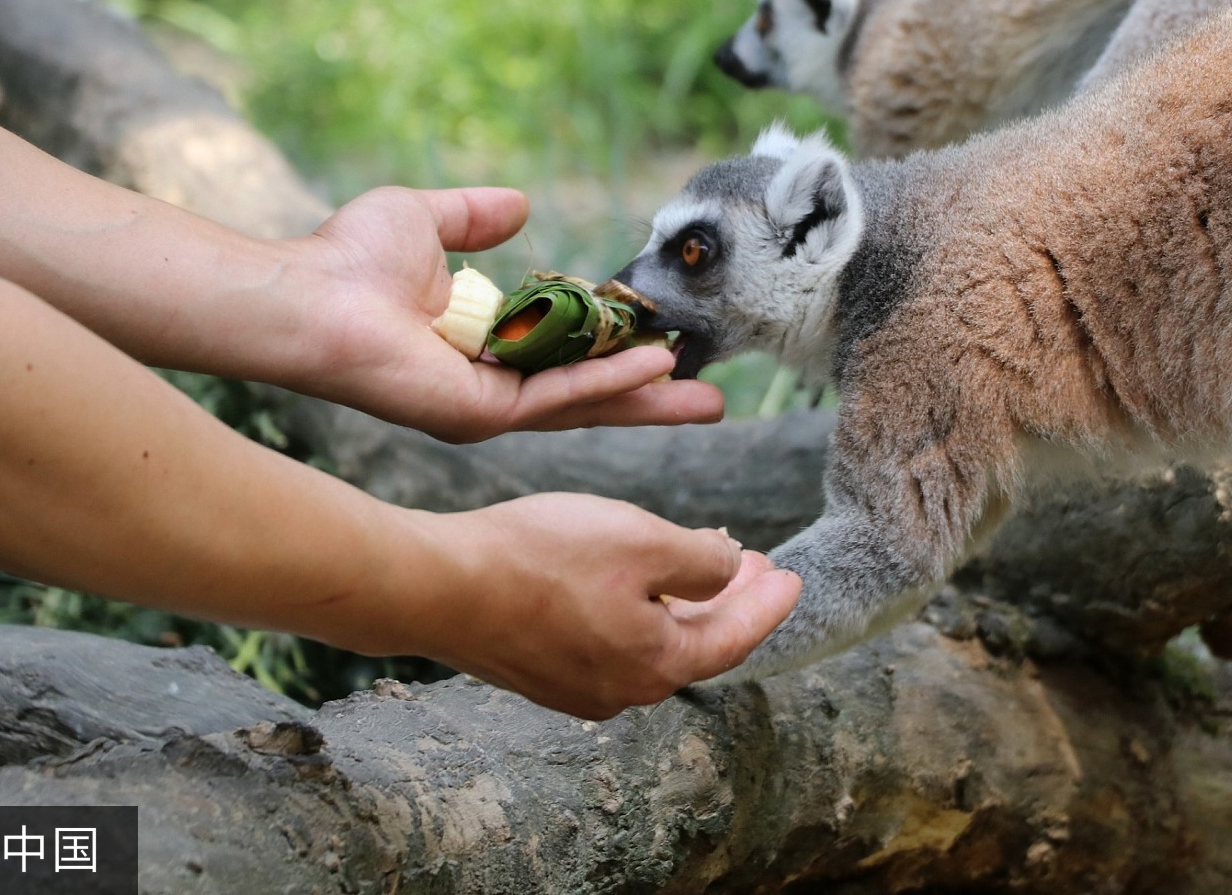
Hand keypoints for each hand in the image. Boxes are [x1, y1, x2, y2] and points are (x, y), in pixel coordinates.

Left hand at [282, 187, 724, 441]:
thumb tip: (521, 204)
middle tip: (708, 398)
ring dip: (642, 396)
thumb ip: (474, 215)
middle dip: (648, 395)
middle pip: (585, 394)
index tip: (662, 337)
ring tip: (703, 396)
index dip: (614, 348)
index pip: (563, 354)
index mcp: (478, 345)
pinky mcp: (479, 415)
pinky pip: (556, 400)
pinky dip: (606, 384)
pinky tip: (651, 368)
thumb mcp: (428, 219)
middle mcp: (486, 385)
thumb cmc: (348, 260)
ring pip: (582, 404)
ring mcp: (485, 407)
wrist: (309, 294)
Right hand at [396, 494, 802, 718]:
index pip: (735, 637)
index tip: (792, 576)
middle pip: (697, 645)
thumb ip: (701, 561)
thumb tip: (727, 571)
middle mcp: (622, 691)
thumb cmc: (541, 557)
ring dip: (683, 603)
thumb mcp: (642, 539)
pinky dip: (639, 611)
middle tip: (754, 564)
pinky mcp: (542, 672)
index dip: (769, 602)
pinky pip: (612, 643)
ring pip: (652, 644)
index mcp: (658, 664)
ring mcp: (578, 689)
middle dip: (730, 601)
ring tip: (698, 562)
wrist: (440, 586)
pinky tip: (631, 581)